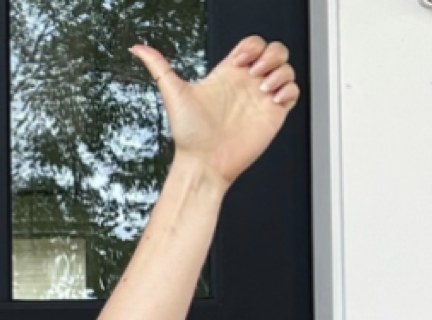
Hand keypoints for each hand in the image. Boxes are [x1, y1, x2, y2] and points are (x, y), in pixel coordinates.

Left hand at [128, 35, 299, 186]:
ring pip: (286, 69)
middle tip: (255, 72)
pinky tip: (273, 99)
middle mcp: (246, 84)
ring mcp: (261, 98)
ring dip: (281, 72)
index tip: (238, 62)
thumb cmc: (189, 134)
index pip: (251, 45)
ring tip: (264, 88)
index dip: (251, 46)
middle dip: (271, 55)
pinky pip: (293, 92)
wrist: (204, 164)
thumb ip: (159, 67)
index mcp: (227, 74)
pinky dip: (289, 90)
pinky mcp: (273, 114)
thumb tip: (138, 49)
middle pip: (274, 51)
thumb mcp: (173, 94)